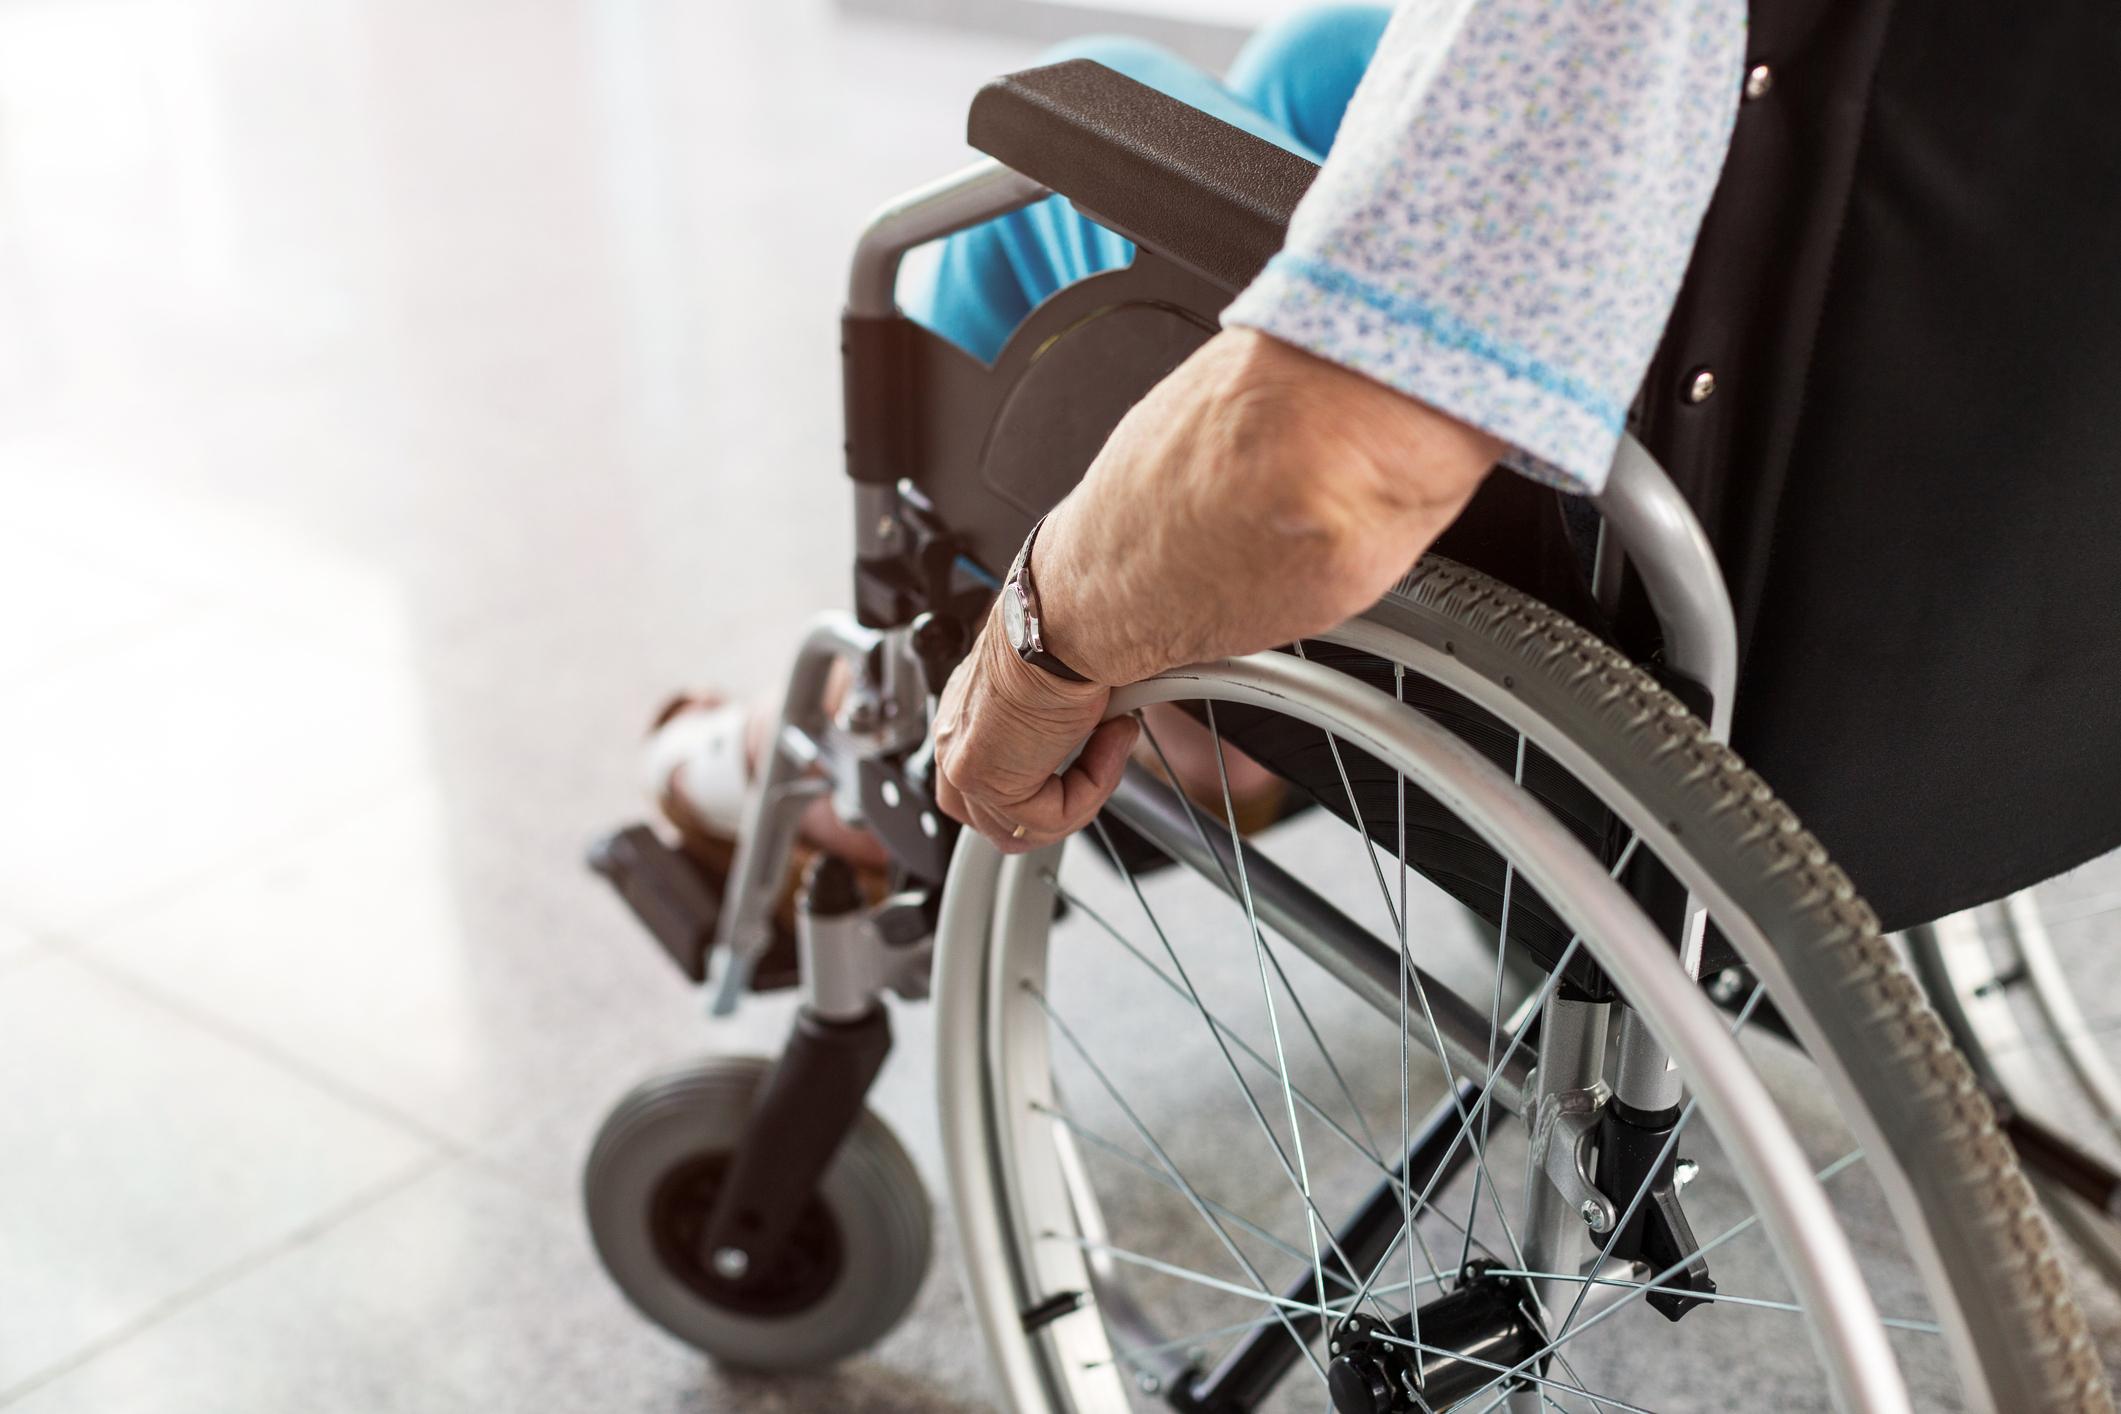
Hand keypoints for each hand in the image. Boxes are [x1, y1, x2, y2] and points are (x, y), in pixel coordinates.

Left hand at [931, 604, 1139, 853]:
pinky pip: (1048, 817)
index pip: (991, 774)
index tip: (1099, 746)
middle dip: (1060, 802)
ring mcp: (961, 759)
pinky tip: (1110, 740)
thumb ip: (1076, 722)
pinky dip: (1092, 788)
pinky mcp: (980, 776)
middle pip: (995, 815)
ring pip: (1023, 826)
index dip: (1047, 781)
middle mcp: (957, 731)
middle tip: (1104, 758)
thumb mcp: (1075, 685)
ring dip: (1084, 794)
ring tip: (1113, 743)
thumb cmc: (1074, 626)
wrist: (1071, 613)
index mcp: (971, 706)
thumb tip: (1115, 733)